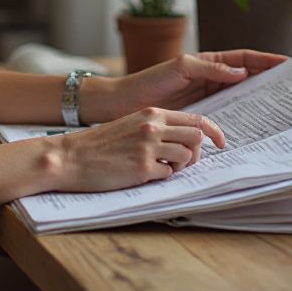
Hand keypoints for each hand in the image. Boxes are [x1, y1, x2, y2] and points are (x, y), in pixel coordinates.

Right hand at [56, 108, 224, 191]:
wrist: (70, 156)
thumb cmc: (100, 144)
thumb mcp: (131, 124)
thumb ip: (157, 127)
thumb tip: (185, 141)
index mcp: (151, 113)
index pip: (194, 119)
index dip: (213, 132)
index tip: (221, 142)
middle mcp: (153, 126)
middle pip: (197, 137)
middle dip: (196, 153)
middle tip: (182, 162)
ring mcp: (148, 147)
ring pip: (187, 157)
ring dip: (179, 167)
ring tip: (159, 169)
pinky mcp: (141, 168)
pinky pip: (168, 175)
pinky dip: (161, 177)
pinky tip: (142, 175)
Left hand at [111, 49, 286, 117]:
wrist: (125, 104)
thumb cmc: (148, 82)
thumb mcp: (180, 68)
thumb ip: (209, 68)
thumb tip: (241, 71)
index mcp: (207, 60)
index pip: (243, 58)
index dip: (265, 59)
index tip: (287, 62)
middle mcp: (210, 77)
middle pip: (247, 76)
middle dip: (269, 78)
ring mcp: (207, 96)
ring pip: (240, 95)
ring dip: (259, 98)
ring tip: (281, 104)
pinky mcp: (201, 114)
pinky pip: (227, 112)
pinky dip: (242, 115)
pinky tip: (254, 123)